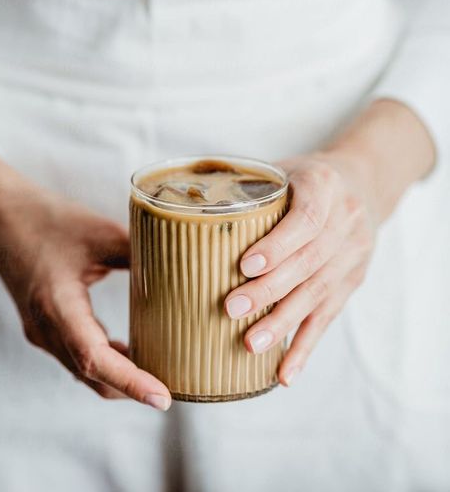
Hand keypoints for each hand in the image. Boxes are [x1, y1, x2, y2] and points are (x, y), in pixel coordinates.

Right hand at [0, 144, 170, 410]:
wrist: (4, 216)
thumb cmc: (48, 219)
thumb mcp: (101, 233)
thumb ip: (140, 256)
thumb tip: (182, 273)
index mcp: (56, 305)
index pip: (94, 359)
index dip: (131, 382)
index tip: (162, 397)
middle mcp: (45, 328)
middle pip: (91, 374)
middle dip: (130, 389)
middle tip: (170, 390)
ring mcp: (41, 330)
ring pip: (82, 370)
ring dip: (117, 378)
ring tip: (157, 373)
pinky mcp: (43, 325)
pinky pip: (75, 355)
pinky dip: (104, 361)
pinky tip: (129, 351)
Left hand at [223, 99, 435, 385]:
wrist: (361, 183)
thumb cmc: (304, 178)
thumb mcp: (282, 168)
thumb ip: (243, 184)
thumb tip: (180, 201)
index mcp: (325, 185)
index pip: (307, 217)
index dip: (278, 244)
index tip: (245, 265)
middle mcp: (346, 220)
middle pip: (310, 261)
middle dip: (270, 289)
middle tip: (231, 308)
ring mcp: (353, 254)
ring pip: (318, 294)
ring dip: (283, 322)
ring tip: (251, 343)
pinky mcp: (352, 282)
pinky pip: (328, 317)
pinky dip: (305, 347)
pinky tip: (284, 372)